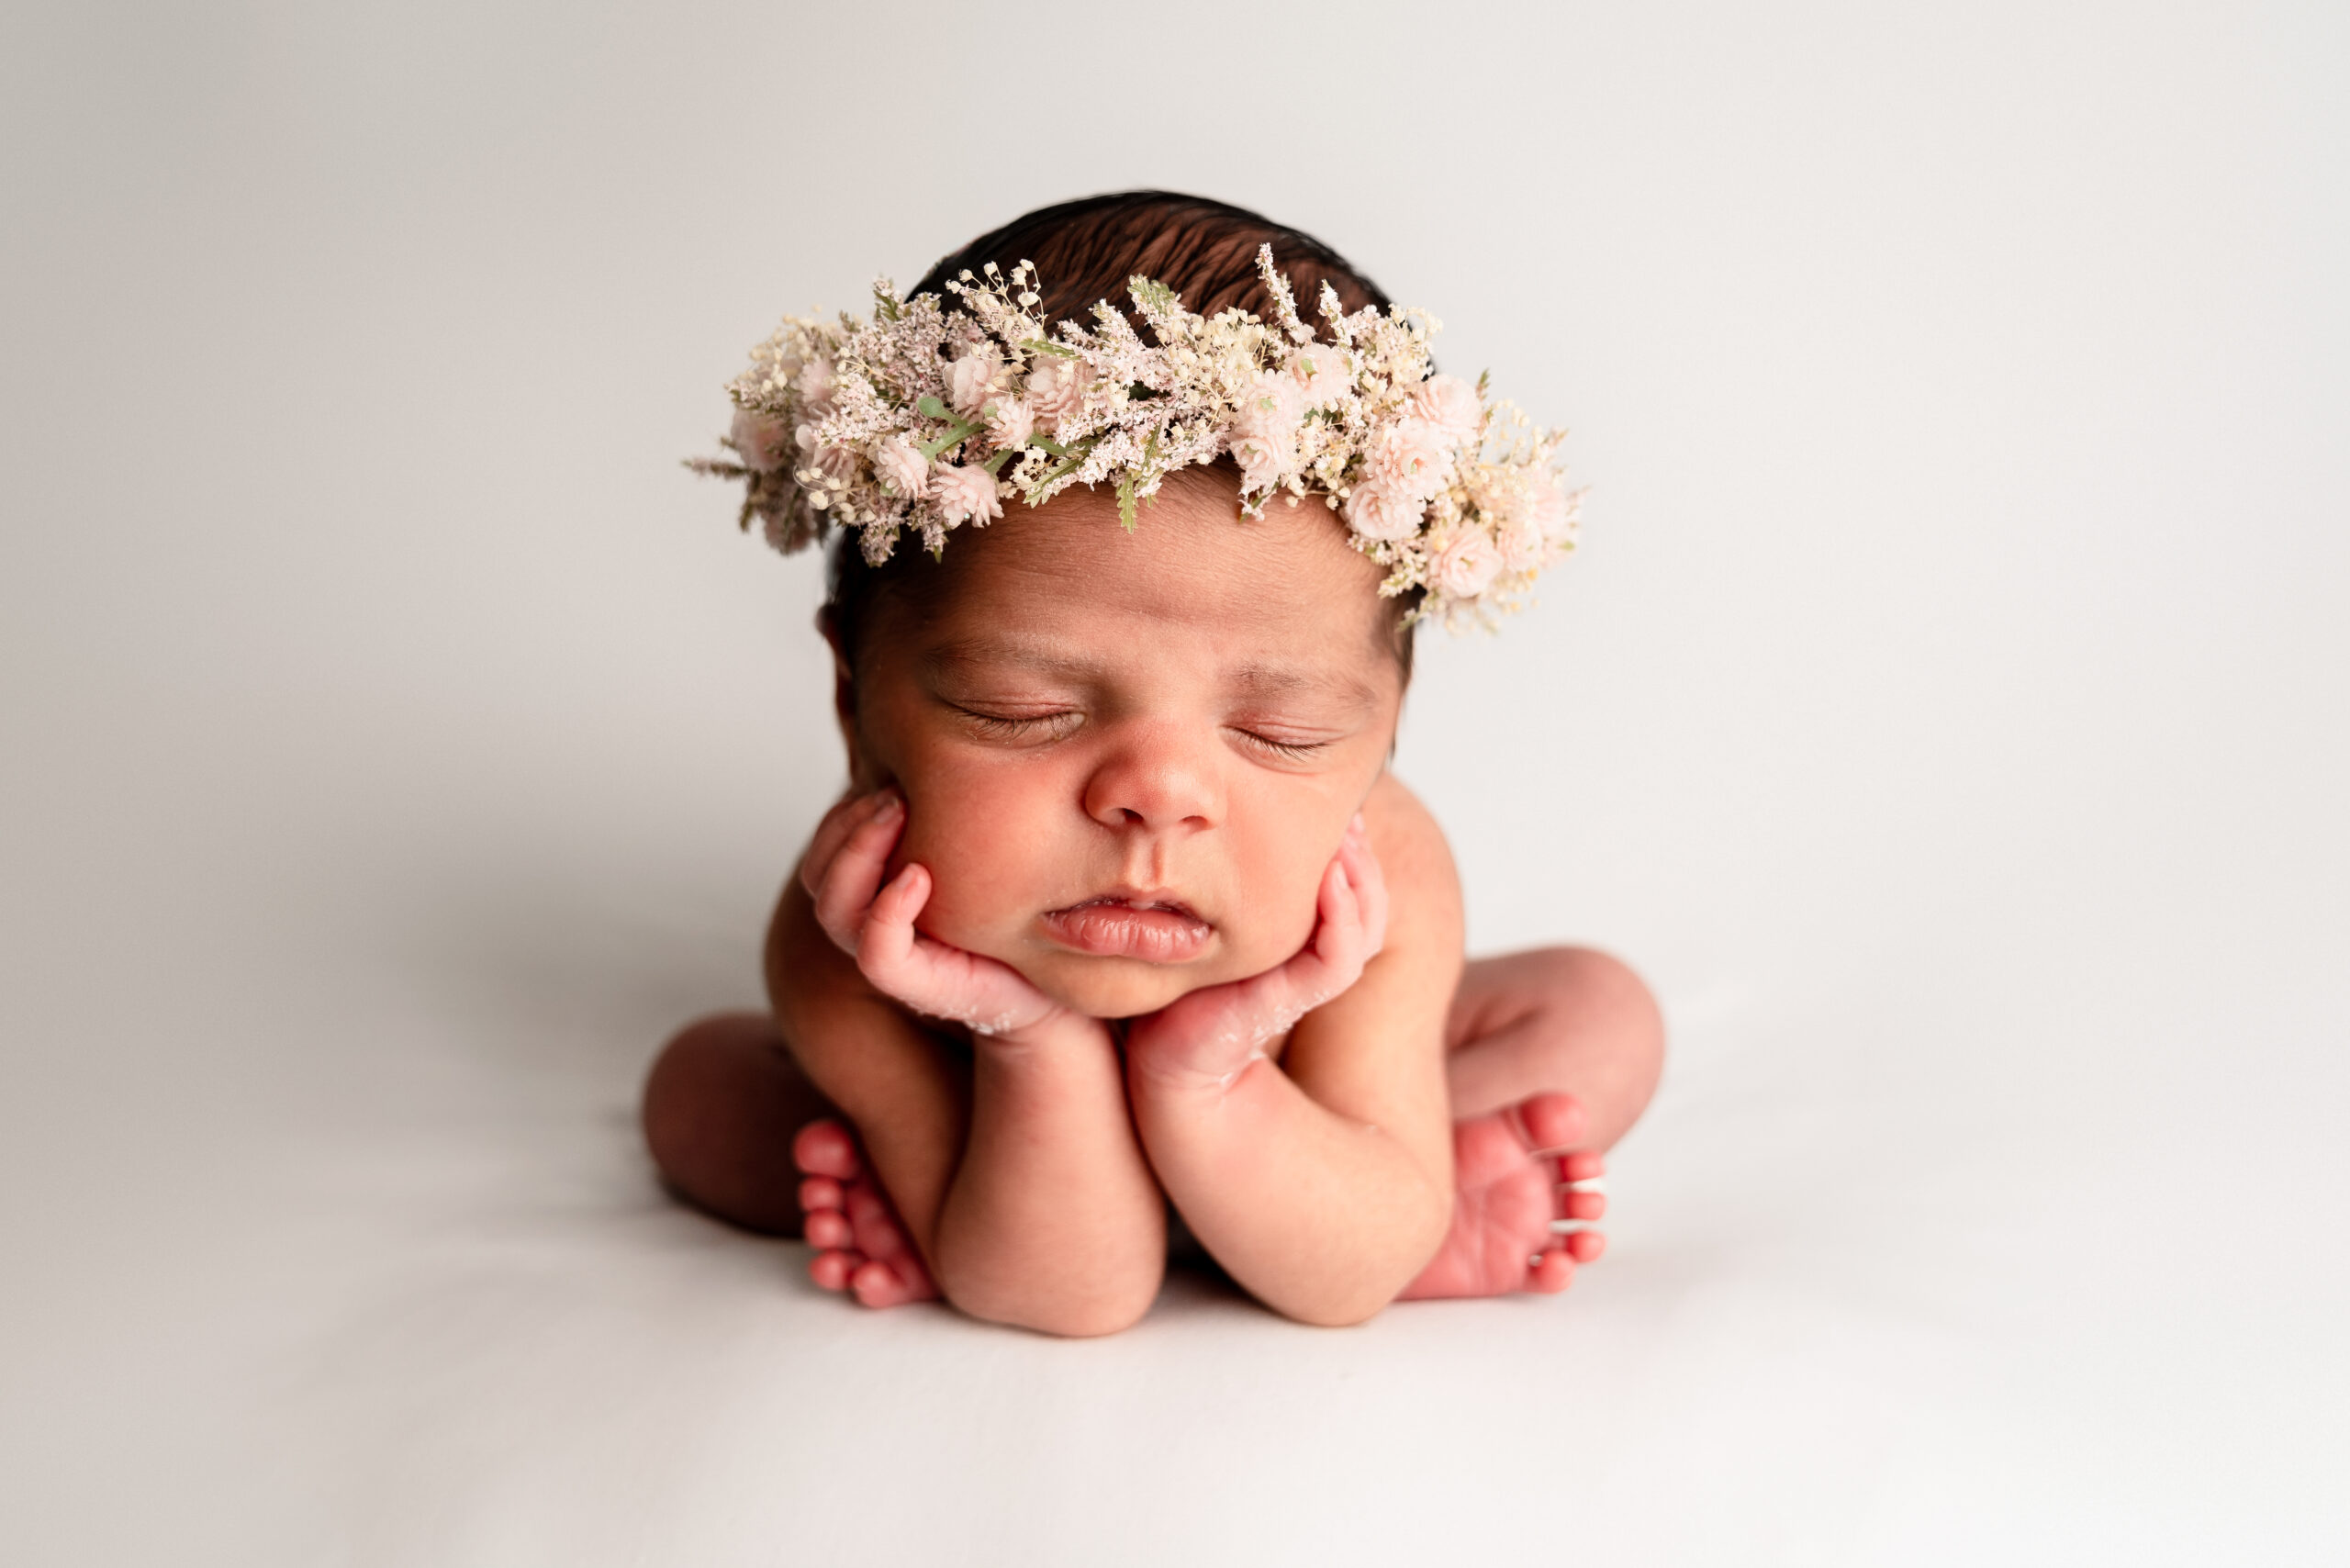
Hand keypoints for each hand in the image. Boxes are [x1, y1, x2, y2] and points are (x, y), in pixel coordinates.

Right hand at [800, 789, 1067, 1040]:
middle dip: (845, 826)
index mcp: (879, 894)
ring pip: (834, 912)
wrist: (1065, 981)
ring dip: (858, 854)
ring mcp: (898, 960)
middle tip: (894, 795)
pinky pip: (878, 955)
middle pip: (818, 876)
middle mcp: (877, 927)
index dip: (840, 819)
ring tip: (900, 814)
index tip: (888, 783)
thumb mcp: (983, 847)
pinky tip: (918, 875)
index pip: (825, 855)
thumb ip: (949, 812)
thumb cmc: (1022, 910)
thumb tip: (932, 739)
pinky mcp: (926, 988)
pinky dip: (886, 912)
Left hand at [1124, 814, 1388, 1091]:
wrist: (1160, 1050)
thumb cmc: (1180, 980)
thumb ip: (1228, 880)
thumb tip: (1229, 816)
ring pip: (1365, 929)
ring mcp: (1304, 981)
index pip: (1355, 890)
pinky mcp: (1286, 1001)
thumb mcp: (1207, 916)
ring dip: (1362, 879)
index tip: (1343, 810)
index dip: (1357, 851)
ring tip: (1347, 836)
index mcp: (1303, 939)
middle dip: (1365, 856)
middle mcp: (1311, 958)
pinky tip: (1332, 879)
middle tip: (1351, 813)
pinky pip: (1335, 962)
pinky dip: (1342, 920)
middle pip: (1370, 904)